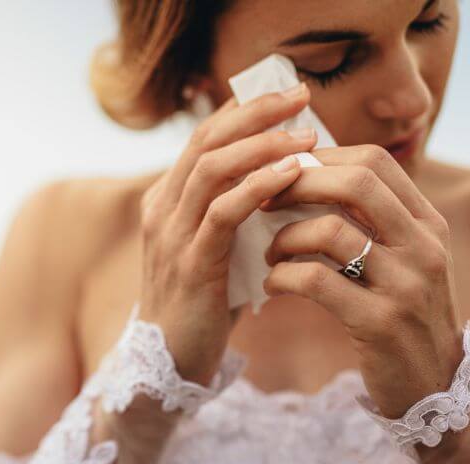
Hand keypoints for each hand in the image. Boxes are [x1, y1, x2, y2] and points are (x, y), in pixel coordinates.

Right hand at [137, 82, 318, 385]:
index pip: (204, 138)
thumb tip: (293, 181)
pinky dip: (258, 189)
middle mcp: (163, 209)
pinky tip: (292, 176)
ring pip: (213, 169)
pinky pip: (223, 213)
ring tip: (307, 136)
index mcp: (168, 200)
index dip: (244, 110)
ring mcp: (172, 235)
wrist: (171, 362)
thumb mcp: (219, 249)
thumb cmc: (204, 305)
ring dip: (262, 146)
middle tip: (300, 95)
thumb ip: (239, 215)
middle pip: (206, 140)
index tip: (288, 94)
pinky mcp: (191, 264)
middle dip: (256, 113)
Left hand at [260, 144, 465, 417]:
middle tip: (264, 202)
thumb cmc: (404, 317)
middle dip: (298, 184)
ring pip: (329, 231)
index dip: (322, 157)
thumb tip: (313, 175)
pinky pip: (316, 282)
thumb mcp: (405, 261)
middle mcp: (423, 246)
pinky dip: (283, 277)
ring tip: (269, 253)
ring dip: (284, 237)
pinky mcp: (379, 323)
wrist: (434, 387)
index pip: (374, 161)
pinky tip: (273, 284)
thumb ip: (375, 221)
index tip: (284, 173)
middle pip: (355, 182)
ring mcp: (405, 285)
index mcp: (427, 223)